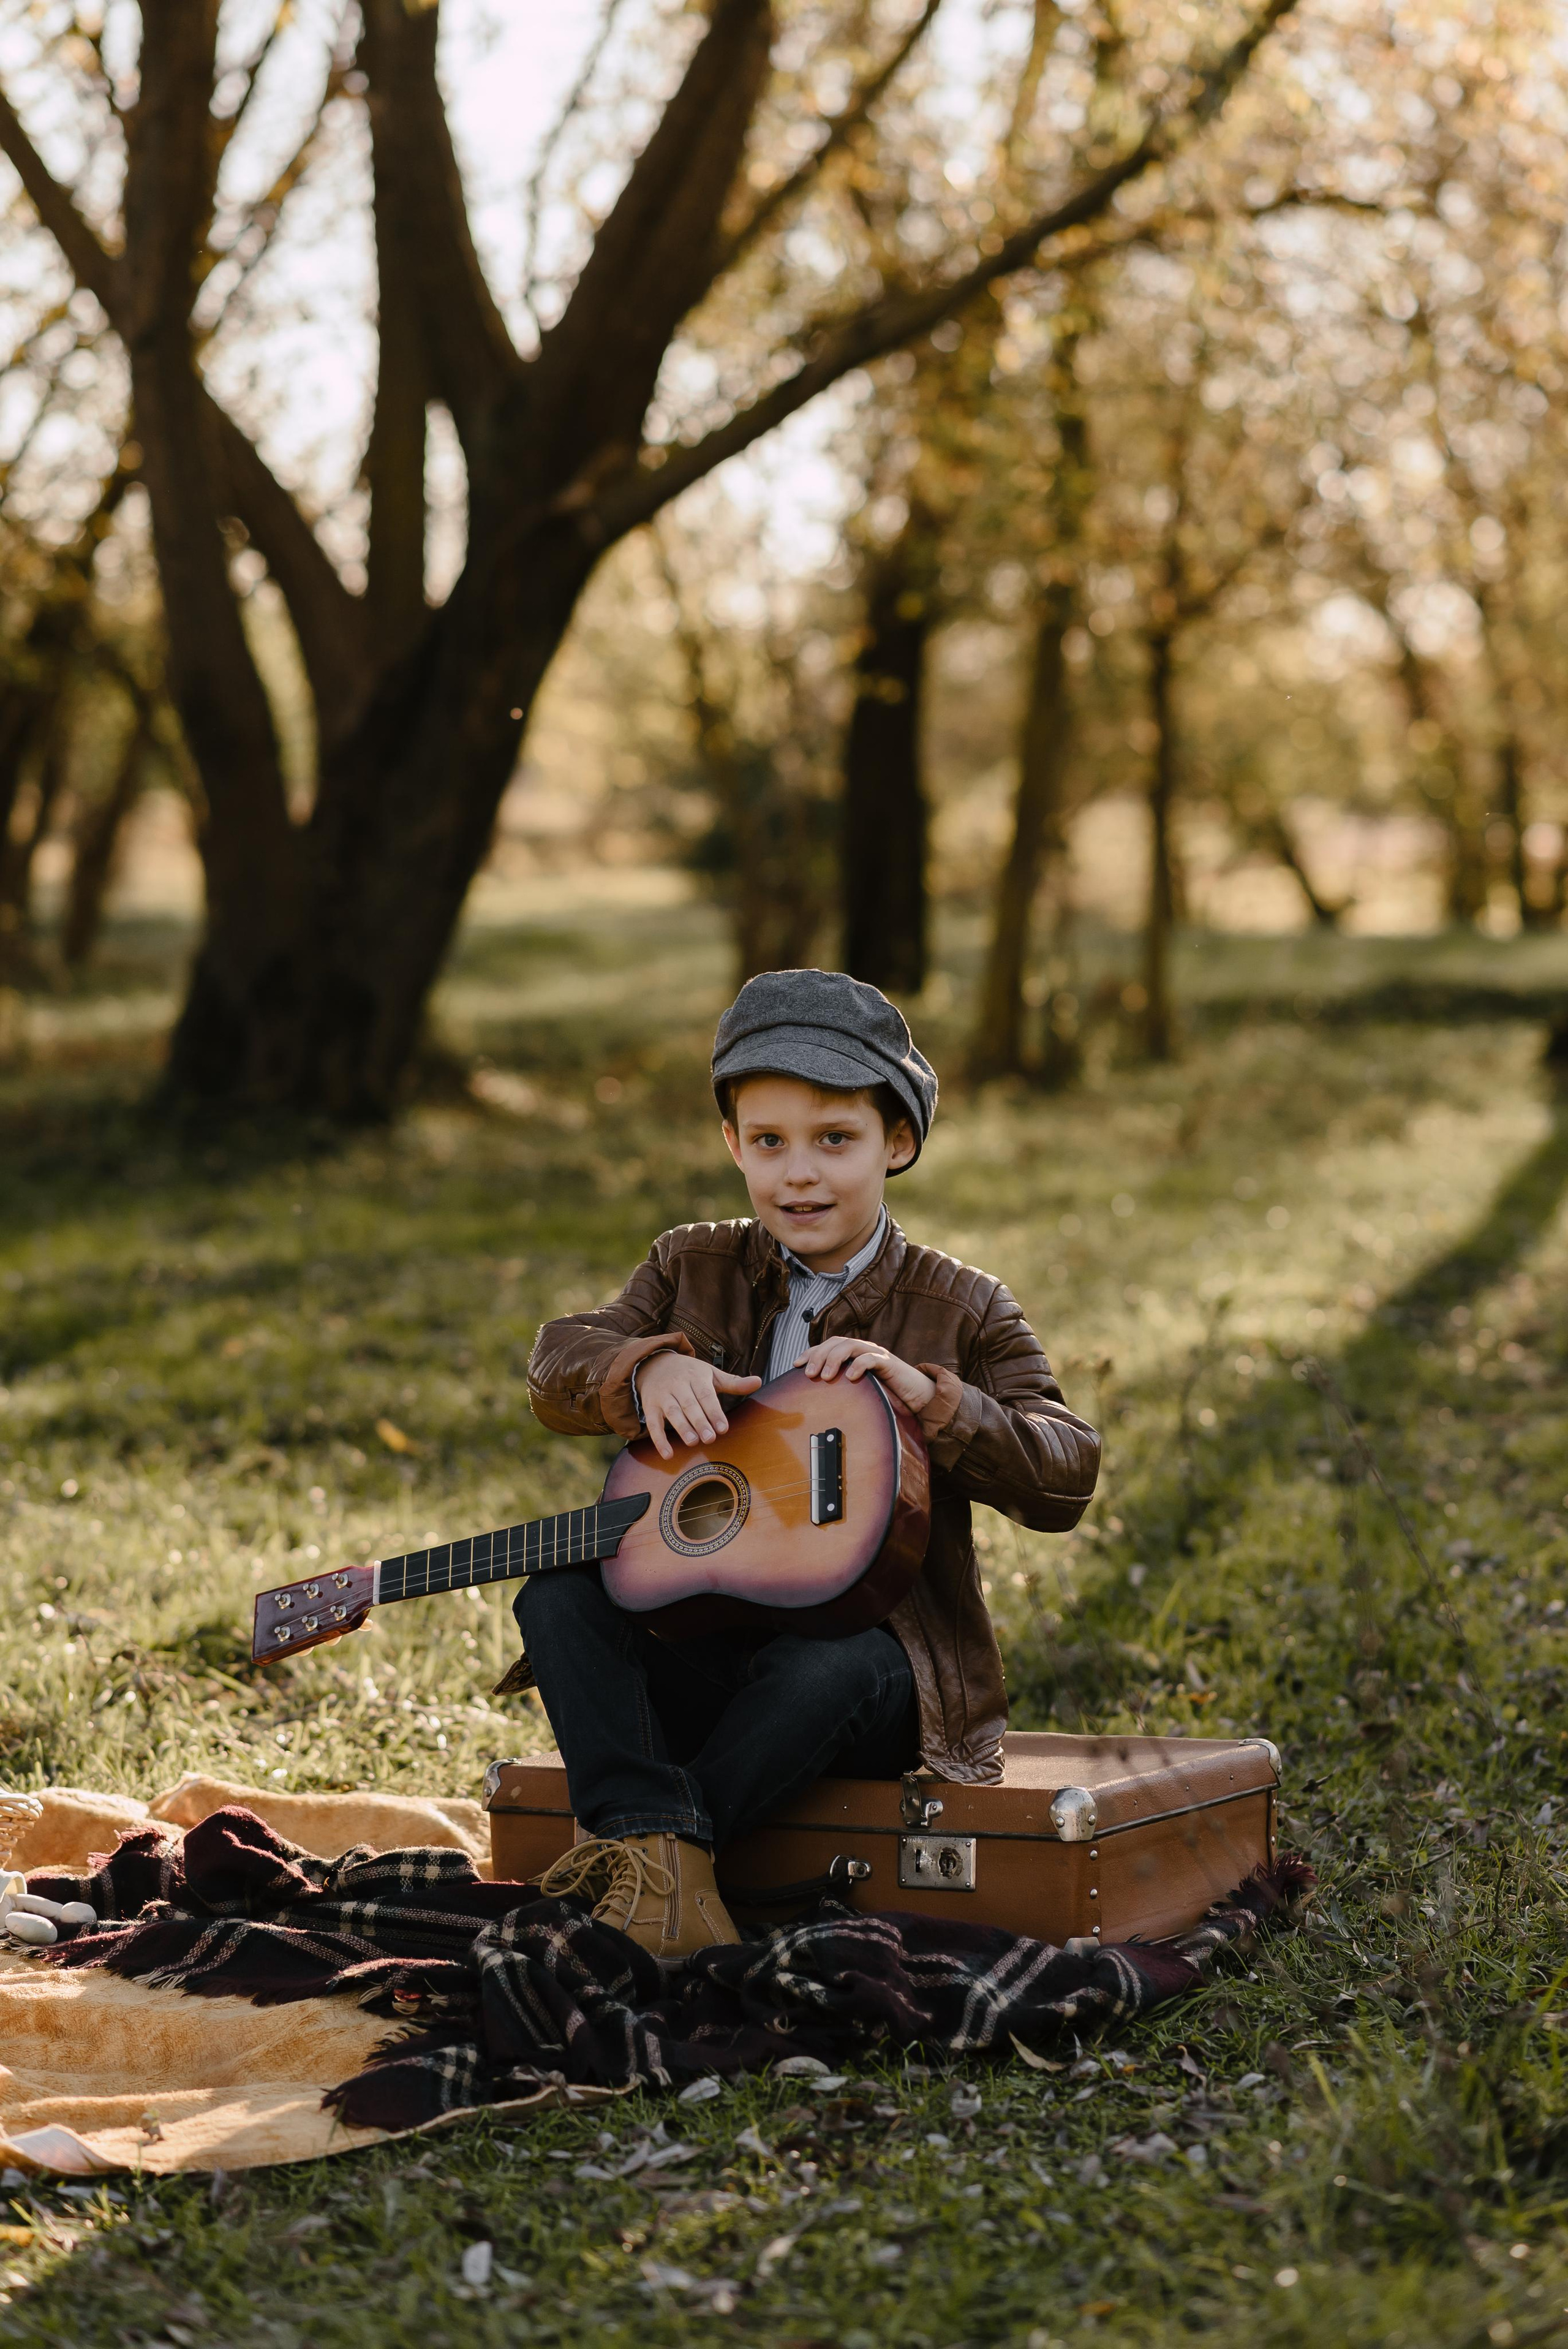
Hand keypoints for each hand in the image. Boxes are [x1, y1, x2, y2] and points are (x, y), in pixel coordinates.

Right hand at [637, 1352, 761, 1460]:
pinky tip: (668, 1454)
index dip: (714, 1411)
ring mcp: (662, 1395)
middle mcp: (678, 1384)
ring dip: (681, 1428)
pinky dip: (659, 1439)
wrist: (655, 1362)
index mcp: (696, 1376)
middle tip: (710, 1439)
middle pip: (689, 1404)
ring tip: (693, 1442)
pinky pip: (653, 1423)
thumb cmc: (689, 1373)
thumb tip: (758, 1381)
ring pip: (672, 1412)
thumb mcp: (711, 1374)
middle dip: (700, 1422)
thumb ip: (734, 1382)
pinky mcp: (650, 1406)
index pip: (705, 1394)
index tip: (723, 1428)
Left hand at [798, 1337, 936, 1415]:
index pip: (828, 1345)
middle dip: (819, 1355)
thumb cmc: (888, 1393)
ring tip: (826, 1375)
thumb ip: (843, 1386)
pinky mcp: (889, 1363)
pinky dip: (859, 1365)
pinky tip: (851, 1377)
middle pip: (836, 1342)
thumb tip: (816, 1396)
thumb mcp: (860, 1389)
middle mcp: (864, 1349)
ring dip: (835, 1358)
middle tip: (808, 1373)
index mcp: (855, 1353)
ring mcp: (877, 1354)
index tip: (795, 1365)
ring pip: (851, 1345)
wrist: (918, 1397)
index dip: (811, 1352)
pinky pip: (871, 1358)